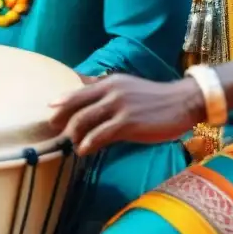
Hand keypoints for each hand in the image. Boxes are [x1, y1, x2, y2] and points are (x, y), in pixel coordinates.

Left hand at [48, 74, 205, 155]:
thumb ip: (107, 93)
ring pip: (84, 120)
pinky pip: (100, 134)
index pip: (78, 92)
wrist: (182, 102)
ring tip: (71, 145)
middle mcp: (111, 91)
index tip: (50, 112)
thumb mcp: (127, 88)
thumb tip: (87, 99)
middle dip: (62, 119)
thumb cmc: (154, 99)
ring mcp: (119, 107)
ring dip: (73, 134)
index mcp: (110, 83)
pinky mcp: (128, 123)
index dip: (62, 102)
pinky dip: (87, 143)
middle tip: (54, 132)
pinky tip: (83, 151)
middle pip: (76, 105)